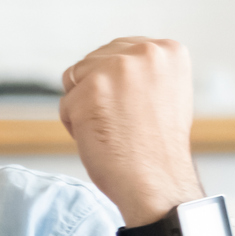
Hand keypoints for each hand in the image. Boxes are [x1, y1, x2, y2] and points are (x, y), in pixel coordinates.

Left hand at [58, 37, 203, 225]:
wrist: (158, 184)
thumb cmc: (158, 148)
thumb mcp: (166, 93)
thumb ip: (144, 71)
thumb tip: (111, 61)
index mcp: (168, 51)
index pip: (118, 52)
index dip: (117, 85)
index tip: (133, 109)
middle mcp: (144, 53)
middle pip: (93, 62)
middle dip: (98, 92)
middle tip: (124, 124)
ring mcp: (116, 70)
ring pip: (75, 80)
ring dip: (84, 106)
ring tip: (114, 130)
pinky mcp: (90, 91)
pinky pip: (66, 105)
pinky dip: (75, 126)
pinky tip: (100, 140)